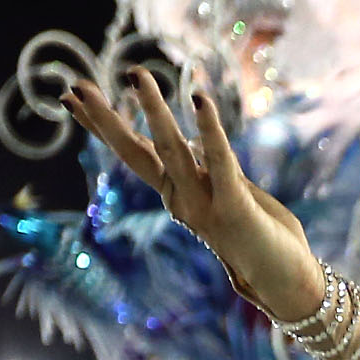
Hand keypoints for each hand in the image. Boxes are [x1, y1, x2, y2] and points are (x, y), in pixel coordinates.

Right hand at [67, 72, 327, 319]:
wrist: (288, 285)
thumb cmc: (261, 237)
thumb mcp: (229, 192)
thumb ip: (207, 169)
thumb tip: (187, 138)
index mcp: (176, 194)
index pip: (133, 153)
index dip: (101, 126)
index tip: (71, 96)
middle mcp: (181, 198)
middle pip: (134, 152)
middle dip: (105, 118)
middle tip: (76, 85)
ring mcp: (204, 204)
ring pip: (171, 150)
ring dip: (154, 110)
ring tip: (136, 74)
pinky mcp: (235, 206)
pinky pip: (220, 161)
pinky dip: (210, 130)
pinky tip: (199, 98)